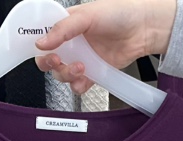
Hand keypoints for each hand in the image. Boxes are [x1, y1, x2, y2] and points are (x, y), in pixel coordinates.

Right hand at [34, 0, 176, 95]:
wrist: (143, 29)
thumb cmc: (119, 13)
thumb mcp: (87, 16)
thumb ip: (62, 29)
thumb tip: (41, 43)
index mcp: (66, 26)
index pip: (43, 38)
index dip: (39, 47)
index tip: (42, 51)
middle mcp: (72, 43)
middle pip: (50, 61)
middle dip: (51, 65)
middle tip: (58, 61)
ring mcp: (82, 59)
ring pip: (62, 75)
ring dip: (67, 75)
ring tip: (81, 67)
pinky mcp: (93, 73)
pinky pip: (78, 85)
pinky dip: (79, 85)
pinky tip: (85, 78)